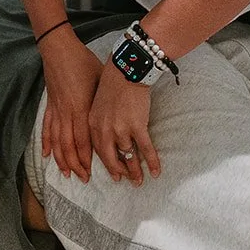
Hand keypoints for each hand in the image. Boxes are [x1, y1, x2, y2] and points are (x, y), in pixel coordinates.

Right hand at [38, 29, 101, 180]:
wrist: (60, 50)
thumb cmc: (84, 63)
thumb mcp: (100, 81)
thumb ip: (104, 101)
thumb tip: (116, 116)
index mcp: (82, 109)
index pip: (84, 141)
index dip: (88, 159)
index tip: (94, 171)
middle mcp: (68, 114)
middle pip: (70, 146)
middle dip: (76, 165)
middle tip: (83, 179)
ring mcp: (57, 111)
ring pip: (58, 141)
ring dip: (62, 159)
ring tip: (67, 173)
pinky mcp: (50, 105)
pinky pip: (47, 129)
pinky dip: (47, 143)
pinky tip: (47, 155)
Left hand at [89, 63, 160, 185]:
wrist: (126, 69)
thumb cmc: (114, 80)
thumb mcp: (99, 101)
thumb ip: (101, 118)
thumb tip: (110, 129)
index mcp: (93, 123)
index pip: (98, 150)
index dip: (106, 163)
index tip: (113, 173)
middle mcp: (104, 129)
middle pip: (110, 158)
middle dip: (118, 172)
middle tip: (125, 181)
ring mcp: (120, 129)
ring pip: (128, 156)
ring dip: (135, 170)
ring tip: (140, 181)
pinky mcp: (137, 126)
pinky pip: (145, 149)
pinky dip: (151, 162)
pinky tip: (156, 171)